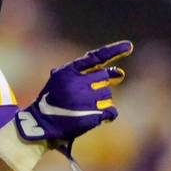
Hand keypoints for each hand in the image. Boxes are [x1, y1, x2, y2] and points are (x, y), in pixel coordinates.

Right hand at [16, 40, 131, 147]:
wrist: (41, 123)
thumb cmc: (54, 100)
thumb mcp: (62, 80)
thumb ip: (88, 73)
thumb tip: (120, 73)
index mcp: (68, 72)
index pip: (95, 57)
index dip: (114, 51)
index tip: (129, 47)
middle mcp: (77, 84)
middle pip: (104, 77)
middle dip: (99, 85)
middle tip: (87, 94)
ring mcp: (84, 101)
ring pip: (107, 95)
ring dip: (100, 101)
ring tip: (83, 108)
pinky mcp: (90, 117)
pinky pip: (111, 111)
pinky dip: (108, 114)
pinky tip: (99, 116)